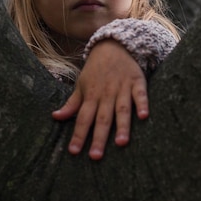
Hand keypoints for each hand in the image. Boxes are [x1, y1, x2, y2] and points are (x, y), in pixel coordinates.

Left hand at [52, 39, 147, 159]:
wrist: (113, 45)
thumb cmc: (96, 70)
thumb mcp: (81, 84)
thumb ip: (72, 103)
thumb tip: (55, 117)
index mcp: (91, 95)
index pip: (83, 118)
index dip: (79, 135)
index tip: (74, 151)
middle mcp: (106, 94)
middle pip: (102, 118)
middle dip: (99, 137)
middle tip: (96, 156)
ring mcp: (122, 88)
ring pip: (122, 109)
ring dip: (122, 125)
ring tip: (121, 143)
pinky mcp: (137, 82)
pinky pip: (140, 94)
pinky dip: (143, 104)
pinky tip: (144, 116)